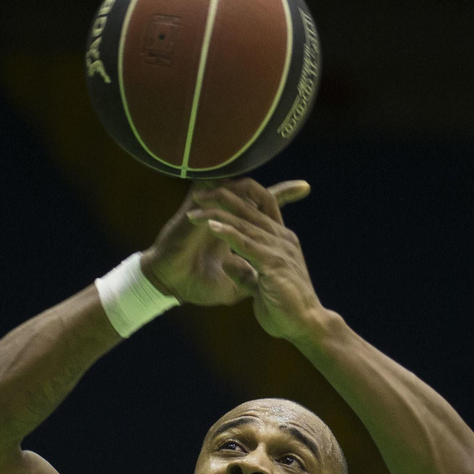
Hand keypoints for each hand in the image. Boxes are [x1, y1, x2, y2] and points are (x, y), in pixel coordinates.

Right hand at [141, 178, 309, 307]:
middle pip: (256, 196)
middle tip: (305, 187)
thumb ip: (249, 279)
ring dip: (258, 188)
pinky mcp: (195, 208)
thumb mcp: (231, 285)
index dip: (282, 201)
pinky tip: (247, 188)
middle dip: (281, 191)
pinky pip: (215, 190)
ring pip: (238, 189)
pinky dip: (231, 188)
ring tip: (280, 189)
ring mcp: (210, 211)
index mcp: (234, 231)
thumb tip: (267, 284)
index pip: (262, 213)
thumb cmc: (193, 284)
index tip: (306, 193)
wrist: (168, 284)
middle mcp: (224, 217)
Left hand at [186, 177, 321, 340]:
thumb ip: (245, 273)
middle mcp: (282, 240)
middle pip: (251, 209)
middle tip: (198, 192)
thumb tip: (228, 262)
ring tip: (197, 203)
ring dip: (218, 212)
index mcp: (281, 242)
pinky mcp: (273, 263)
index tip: (212, 197)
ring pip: (244, 223)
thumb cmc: (286, 311)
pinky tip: (211, 225)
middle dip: (223, 198)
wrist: (307, 327)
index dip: (237, 200)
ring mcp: (279, 249)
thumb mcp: (259, 288)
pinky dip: (227, 232)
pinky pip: (245, 243)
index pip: (261, 210)